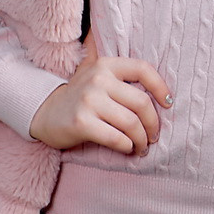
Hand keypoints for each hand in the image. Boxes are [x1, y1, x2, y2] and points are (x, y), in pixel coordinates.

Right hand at [29, 47, 172, 155]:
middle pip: (141, 103)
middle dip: (153, 124)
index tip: (168, 104)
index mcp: (106, 65)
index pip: (143, 69)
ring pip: (131, 123)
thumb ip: (123, 79)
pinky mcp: (81, 122)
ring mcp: (89, 100)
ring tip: (142, 146)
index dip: (161, 87)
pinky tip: (127, 148)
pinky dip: (127, 146)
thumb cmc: (81, 99)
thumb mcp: (98, 78)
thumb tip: (163, 97)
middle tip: (153, 136)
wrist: (44, 112)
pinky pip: (116, 138)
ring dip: (142, 140)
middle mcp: (98, 79)